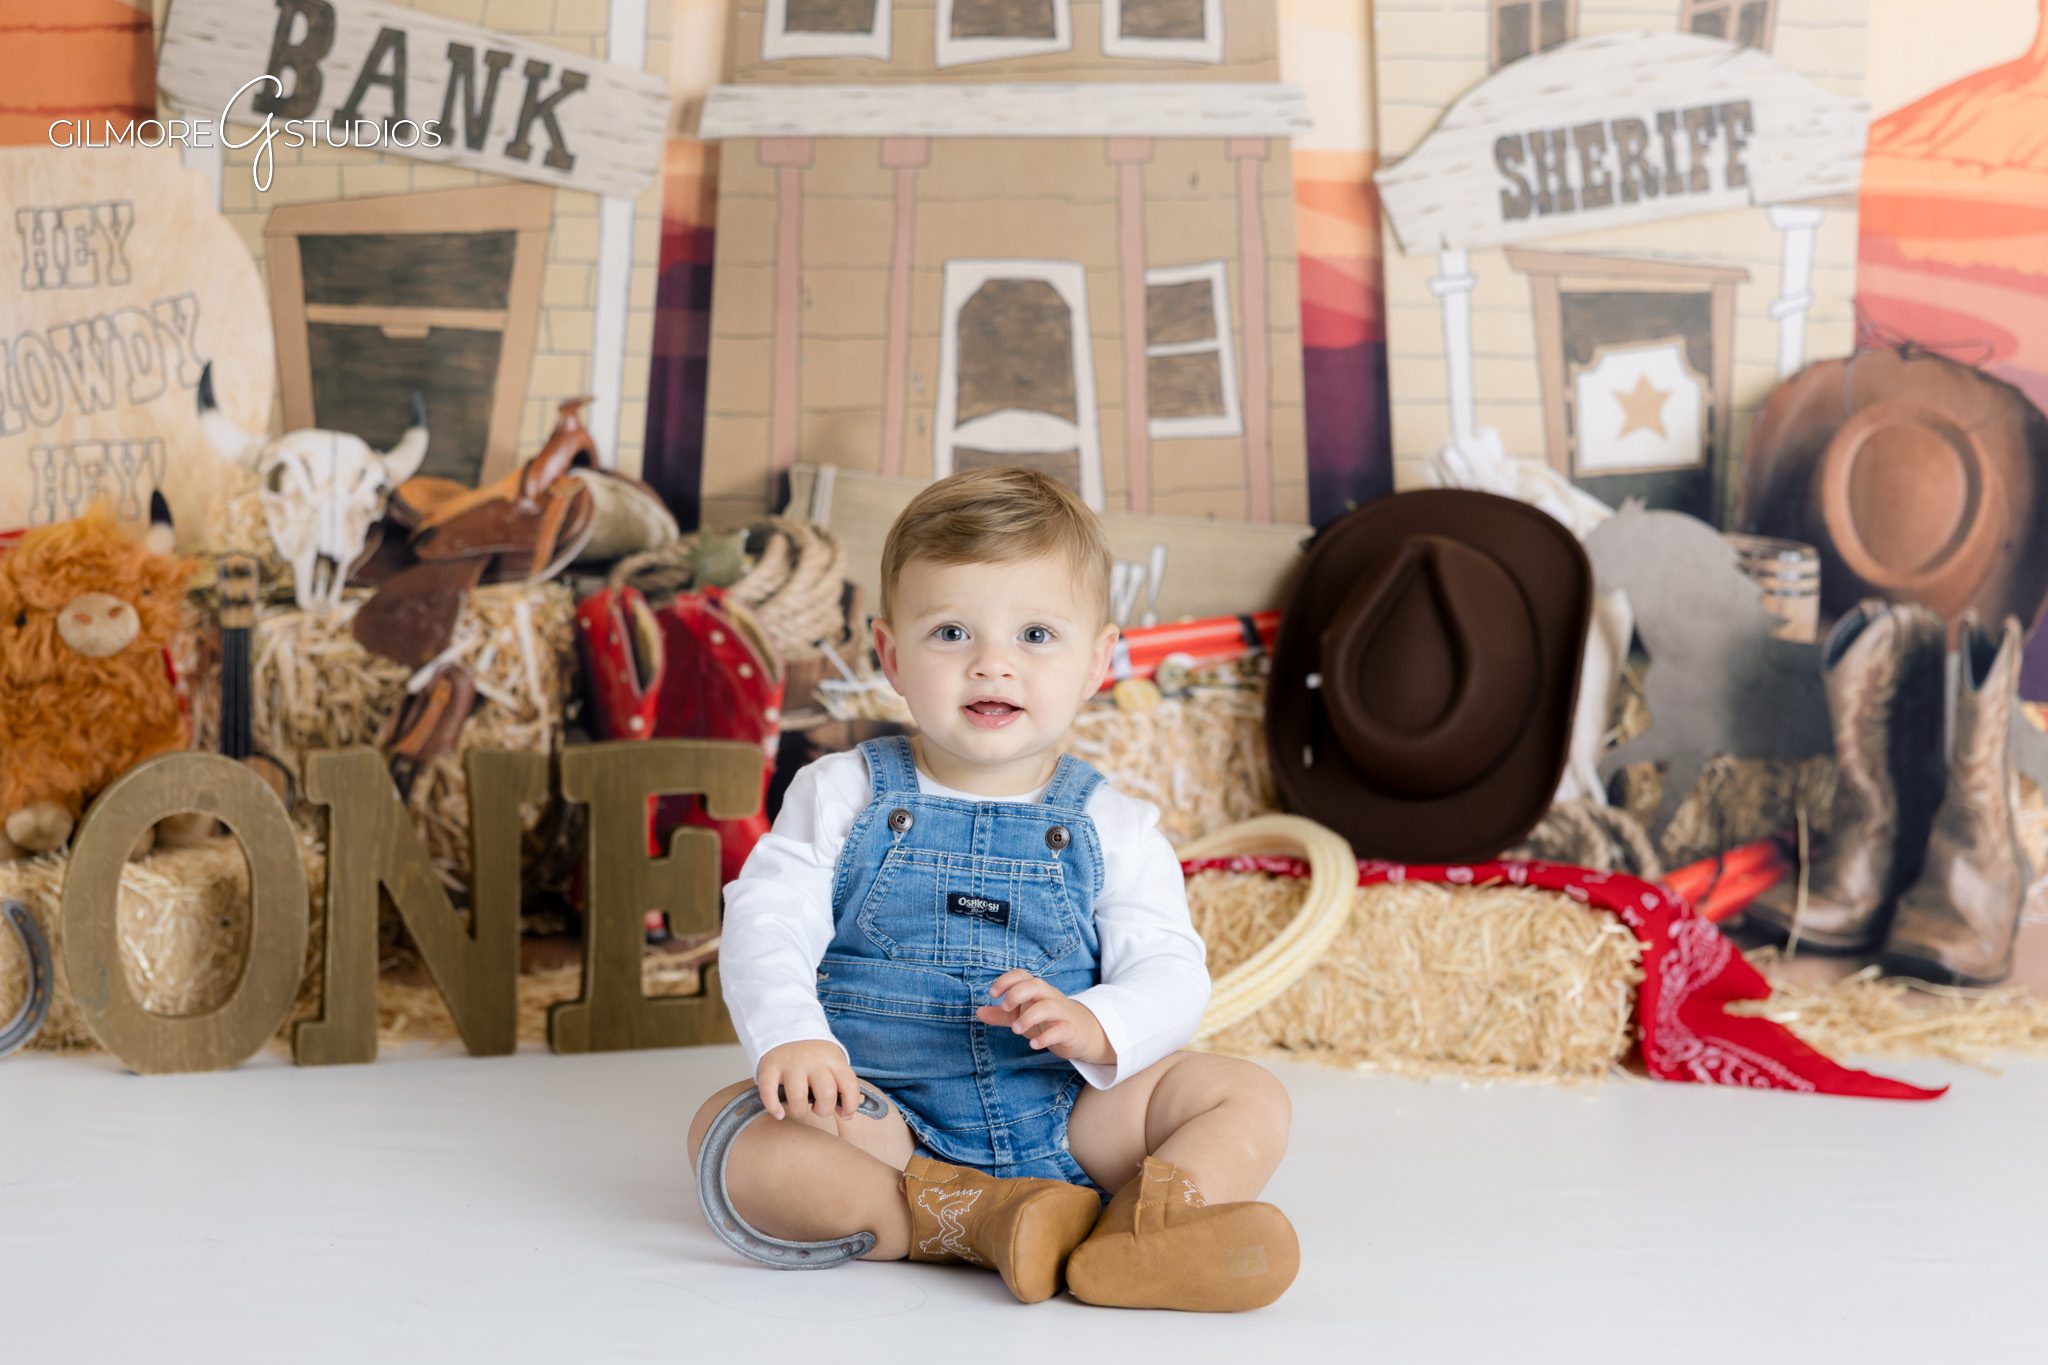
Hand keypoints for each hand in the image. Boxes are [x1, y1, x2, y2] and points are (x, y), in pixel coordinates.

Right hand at [755, 1040, 860, 1120]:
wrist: (786, 1027)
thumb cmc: (813, 1054)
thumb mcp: (832, 1061)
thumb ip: (841, 1083)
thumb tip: (845, 1113)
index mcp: (832, 1059)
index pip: (849, 1085)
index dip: (850, 1105)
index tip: (845, 1114)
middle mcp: (813, 1060)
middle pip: (826, 1094)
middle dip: (824, 1110)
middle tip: (818, 1108)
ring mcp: (790, 1063)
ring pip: (798, 1097)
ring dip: (800, 1111)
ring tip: (799, 1108)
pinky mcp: (769, 1067)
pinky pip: (769, 1092)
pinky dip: (774, 1107)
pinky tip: (779, 1113)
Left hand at [977, 970, 1111, 1064]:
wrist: (1081, 1032)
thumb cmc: (1047, 1020)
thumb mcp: (1022, 1016)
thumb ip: (1002, 1014)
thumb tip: (978, 1012)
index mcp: (1037, 991)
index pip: (1022, 975)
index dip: (1006, 980)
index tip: (992, 994)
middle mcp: (1050, 997)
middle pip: (1036, 985)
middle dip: (1017, 994)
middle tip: (1005, 1008)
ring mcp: (1062, 1013)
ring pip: (1048, 1006)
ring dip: (1029, 1017)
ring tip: (1015, 1030)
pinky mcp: (1070, 1029)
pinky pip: (1061, 1029)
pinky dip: (1046, 1037)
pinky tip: (1034, 1045)